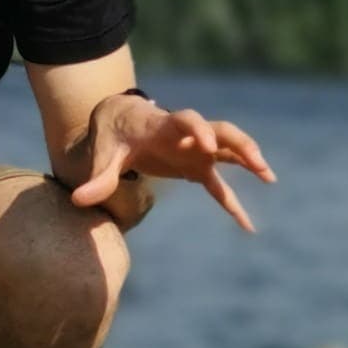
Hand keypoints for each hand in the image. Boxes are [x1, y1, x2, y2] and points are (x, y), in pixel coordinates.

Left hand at [67, 94, 275, 231]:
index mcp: (166, 127)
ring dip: (250, 162)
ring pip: (231, 151)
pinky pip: (220, 186)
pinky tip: (247, 227)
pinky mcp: (198, 167)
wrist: (123, 120)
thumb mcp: (104, 153)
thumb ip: (98, 177)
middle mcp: (188, 136)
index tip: (205, 144)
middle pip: (222, 131)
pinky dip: (233, 204)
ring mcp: (197, 151)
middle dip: (240, 145)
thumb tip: (78, 200)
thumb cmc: (114, 134)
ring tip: (268, 178)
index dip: (198, 130)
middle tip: (256, 163)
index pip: (188, 121)